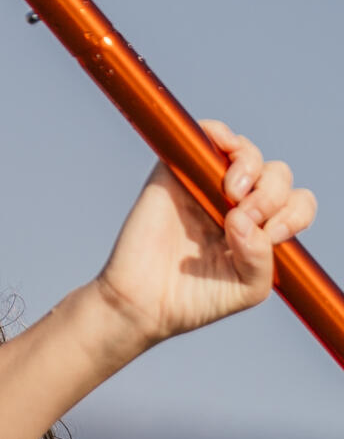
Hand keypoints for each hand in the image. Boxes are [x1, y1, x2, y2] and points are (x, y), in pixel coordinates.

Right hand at [92, 120, 315, 351]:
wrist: (141, 305)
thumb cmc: (193, 301)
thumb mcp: (248, 287)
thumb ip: (264, 256)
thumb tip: (244, 217)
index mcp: (258, 229)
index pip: (297, 203)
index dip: (294, 213)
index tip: (272, 235)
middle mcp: (236, 205)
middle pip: (277, 175)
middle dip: (270, 196)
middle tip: (241, 219)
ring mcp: (207, 187)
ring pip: (249, 153)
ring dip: (251, 169)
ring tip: (232, 195)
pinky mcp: (177, 173)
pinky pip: (208, 133)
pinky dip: (222, 135)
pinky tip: (223, 162)